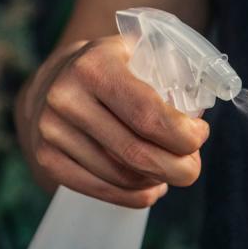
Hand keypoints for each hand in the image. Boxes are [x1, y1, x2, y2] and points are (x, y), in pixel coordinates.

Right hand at [17, 35, 209, 207]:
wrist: (53, 79)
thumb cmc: (114, 69)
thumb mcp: (139, 52)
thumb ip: (172, 71)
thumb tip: (201, 113)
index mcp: (95, 67)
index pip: (150, 117)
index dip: (185, 136)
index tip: (199, 134)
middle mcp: (66, 98)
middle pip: (139, 154)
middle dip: (180, 168)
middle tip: (193, 166)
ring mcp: (51, 130)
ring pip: (124, 177)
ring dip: (158, 180)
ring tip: (170, 169)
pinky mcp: (47, 158)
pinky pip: (104, 191)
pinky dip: (137, 195)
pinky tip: (150, 186)